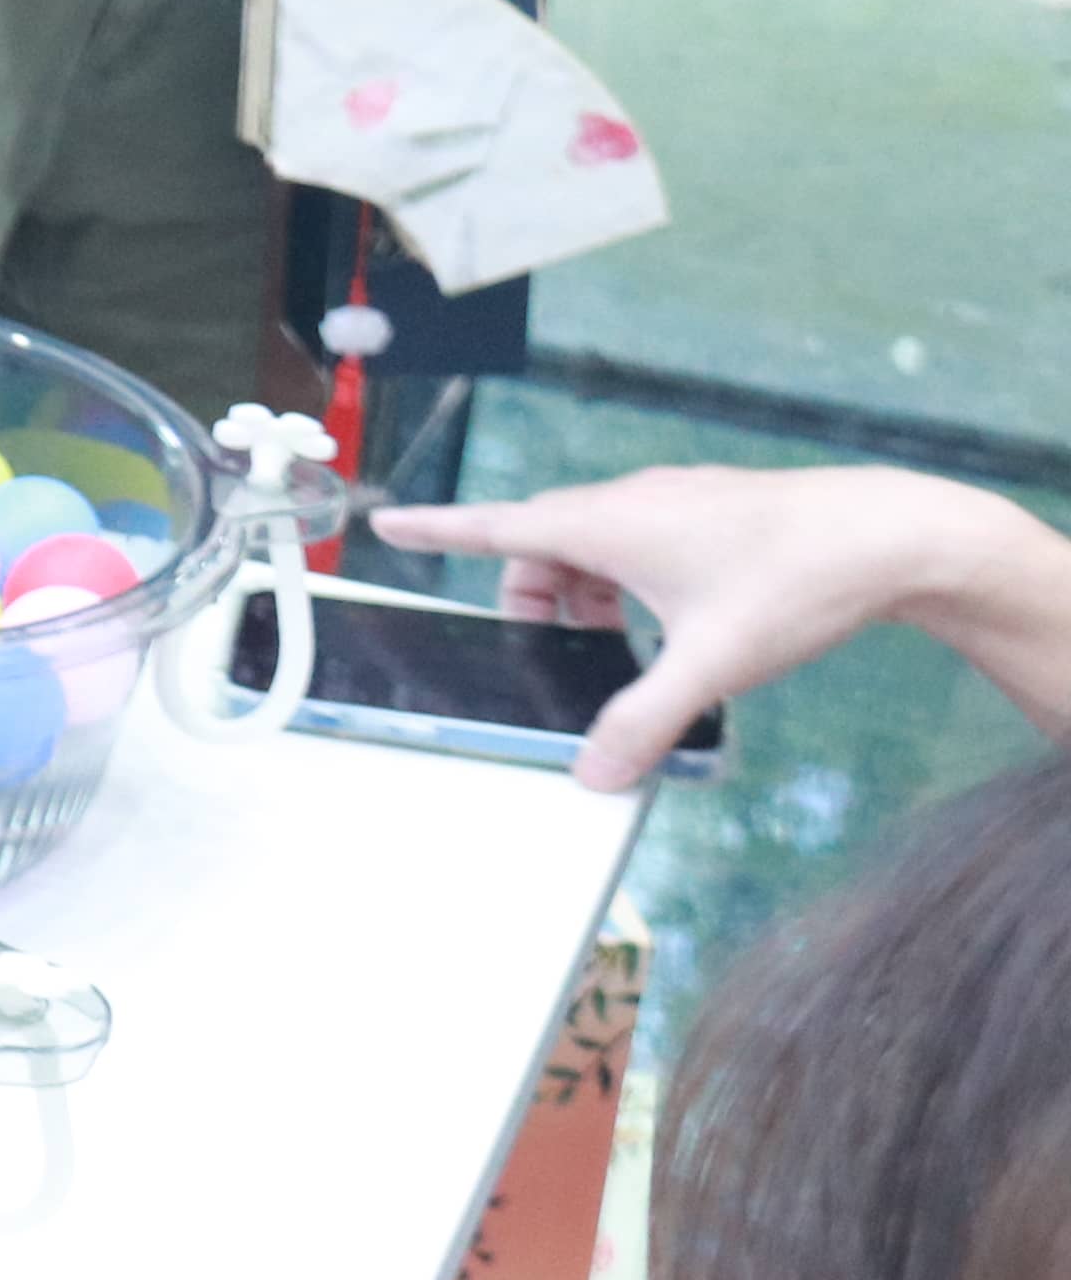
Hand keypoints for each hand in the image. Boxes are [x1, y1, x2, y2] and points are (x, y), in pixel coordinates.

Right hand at [370, 462, 1059, 789]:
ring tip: (622, 645)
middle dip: (532, 601)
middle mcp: (630, 504)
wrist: (894, 535)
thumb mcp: (711, 666)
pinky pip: (635, 541)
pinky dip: (626, 581)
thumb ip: (644, 722)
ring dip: (585, 594)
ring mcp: (671, 502)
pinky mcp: (708, 510)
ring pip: (592, 545)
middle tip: (551, 656)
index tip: (386, 523)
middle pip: (543, 547)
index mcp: (608, 526)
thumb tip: (596, 776)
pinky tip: (673, 622)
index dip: (436, 530)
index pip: (495, 526)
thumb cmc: (797, 583)